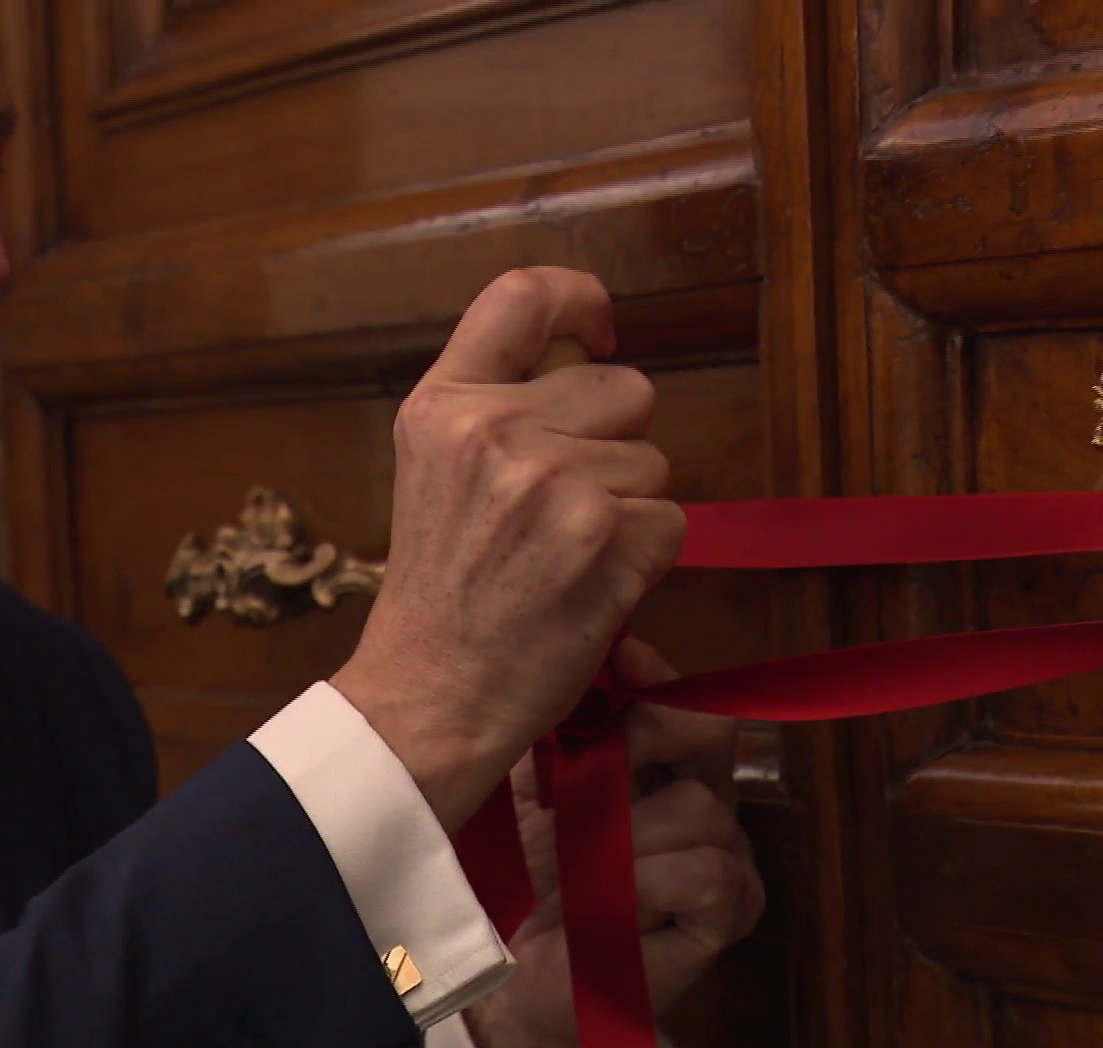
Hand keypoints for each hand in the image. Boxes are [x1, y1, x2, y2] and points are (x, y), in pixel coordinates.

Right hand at [331, 268, 685, 831]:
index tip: (598, 330)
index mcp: (444, 406)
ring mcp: (553, 481)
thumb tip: (589, 355)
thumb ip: (496, 408)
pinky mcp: (605, 536)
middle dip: (615, 445)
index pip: (522, 296)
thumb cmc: (441, 596)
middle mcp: (495, 430)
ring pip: (653, 462)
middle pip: (624, 389)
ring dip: (630, 511)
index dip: (578, 299)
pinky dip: (646, 561)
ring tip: (565, 558)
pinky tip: (590, 588)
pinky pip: (672, 522)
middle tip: (560, 510)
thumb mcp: (434, 474)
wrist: (430, 695)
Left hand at [460, 638, 766, 1047]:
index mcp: (659, 764)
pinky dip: (649, 883)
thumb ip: (565, 718)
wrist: (510, 975)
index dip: (654, 679)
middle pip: (710, 734)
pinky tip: (609, 903)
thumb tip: (604, 652)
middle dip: (639, 743)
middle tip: (582, 775)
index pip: (683, 697)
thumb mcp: (530, 780)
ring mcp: (724, 856)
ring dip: (624, 835)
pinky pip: (709, 871)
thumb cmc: (518, 876)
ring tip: (576, 866)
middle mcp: (702, 801)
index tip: (616, 668)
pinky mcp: (728, 914)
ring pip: (700, 806)